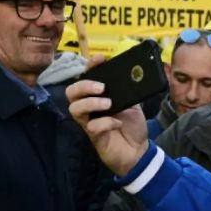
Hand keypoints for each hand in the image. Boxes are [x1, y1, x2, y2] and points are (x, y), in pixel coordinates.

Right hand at [67, 55, 148, 176]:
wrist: (139, 151)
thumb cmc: (132, 126)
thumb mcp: (133, 104)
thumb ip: (128, 92)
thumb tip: (133, 75)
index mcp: (98, 97)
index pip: (87, 78)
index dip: (90, 67)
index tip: (99, 59)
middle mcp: (90, 108)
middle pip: (71, 92)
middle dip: (84, 86)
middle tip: (102, 88)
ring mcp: (89, 122)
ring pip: (75, 108)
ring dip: (91, 103)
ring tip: (108, 104)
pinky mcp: (94, 136)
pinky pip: (91, 127)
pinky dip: (105, 123)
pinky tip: (116, 123)